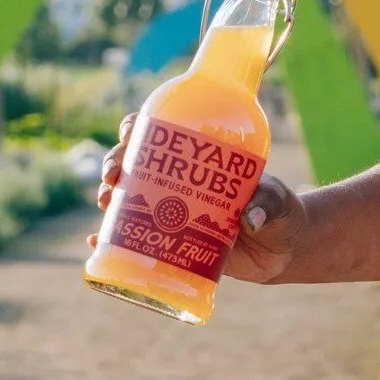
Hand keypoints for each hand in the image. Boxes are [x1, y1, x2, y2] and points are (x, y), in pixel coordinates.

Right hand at [91, 113, 307, 284]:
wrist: (284, 251)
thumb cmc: (282, 213)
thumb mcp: (279, 201)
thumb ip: (268, 204)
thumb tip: (250, 219)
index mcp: (199, 160)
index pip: (161, 133)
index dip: (138, 128)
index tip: (129, 132)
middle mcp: (179, 182)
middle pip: (135, 164)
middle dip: (114, 163)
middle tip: (112, 176)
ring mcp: (173, 212)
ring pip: (128, 198)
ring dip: (107, 196)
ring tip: (104, 202)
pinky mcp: (172, 244)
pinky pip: (136, 239)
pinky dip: (109, 241)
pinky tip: (94, 243)